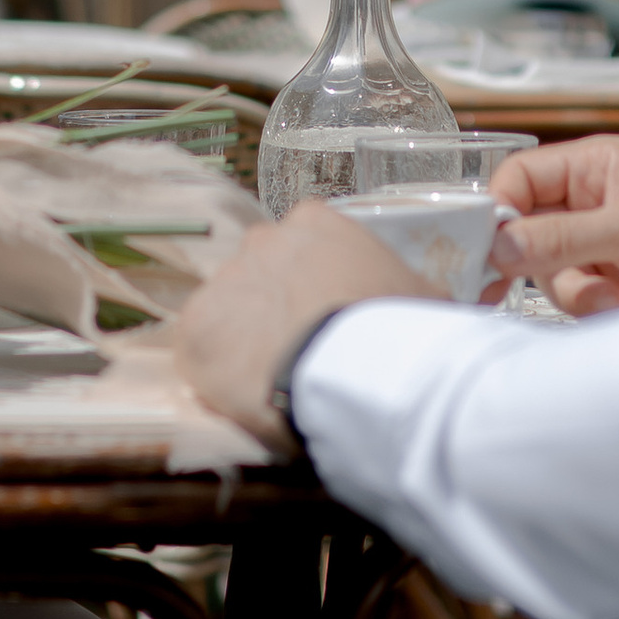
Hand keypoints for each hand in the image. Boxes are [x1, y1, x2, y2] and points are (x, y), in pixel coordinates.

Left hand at [173, 202, 439, 448]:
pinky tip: (249, 397)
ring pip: (230, 314)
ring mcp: (223, 282)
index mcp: (314, 222)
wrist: (357, 370)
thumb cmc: (399, 327)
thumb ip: (407, 288)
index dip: (318, 287)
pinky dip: (219, 375)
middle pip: (263, 276)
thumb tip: (420, 302)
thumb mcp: (424, 296)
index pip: (306, 248)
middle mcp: (261, 240)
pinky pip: (203, 352)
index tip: (330, 320)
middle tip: (302, 353)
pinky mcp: (194, 329)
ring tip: (279, 383)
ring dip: (247, 343)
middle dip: (277, 310)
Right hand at [487, 133, 618, 313]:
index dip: (501, 209)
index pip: (522, 179)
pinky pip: (580, 302)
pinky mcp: (615, 285)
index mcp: (594, 168)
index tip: (488, 246)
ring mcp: (602, 247)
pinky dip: (603, 308)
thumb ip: (561, 237)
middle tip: (533, 285)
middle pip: (529, 234)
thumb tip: (499, 245)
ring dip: (582, 291)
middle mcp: (592, 204)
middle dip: (547, 263)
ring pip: (552, 275)